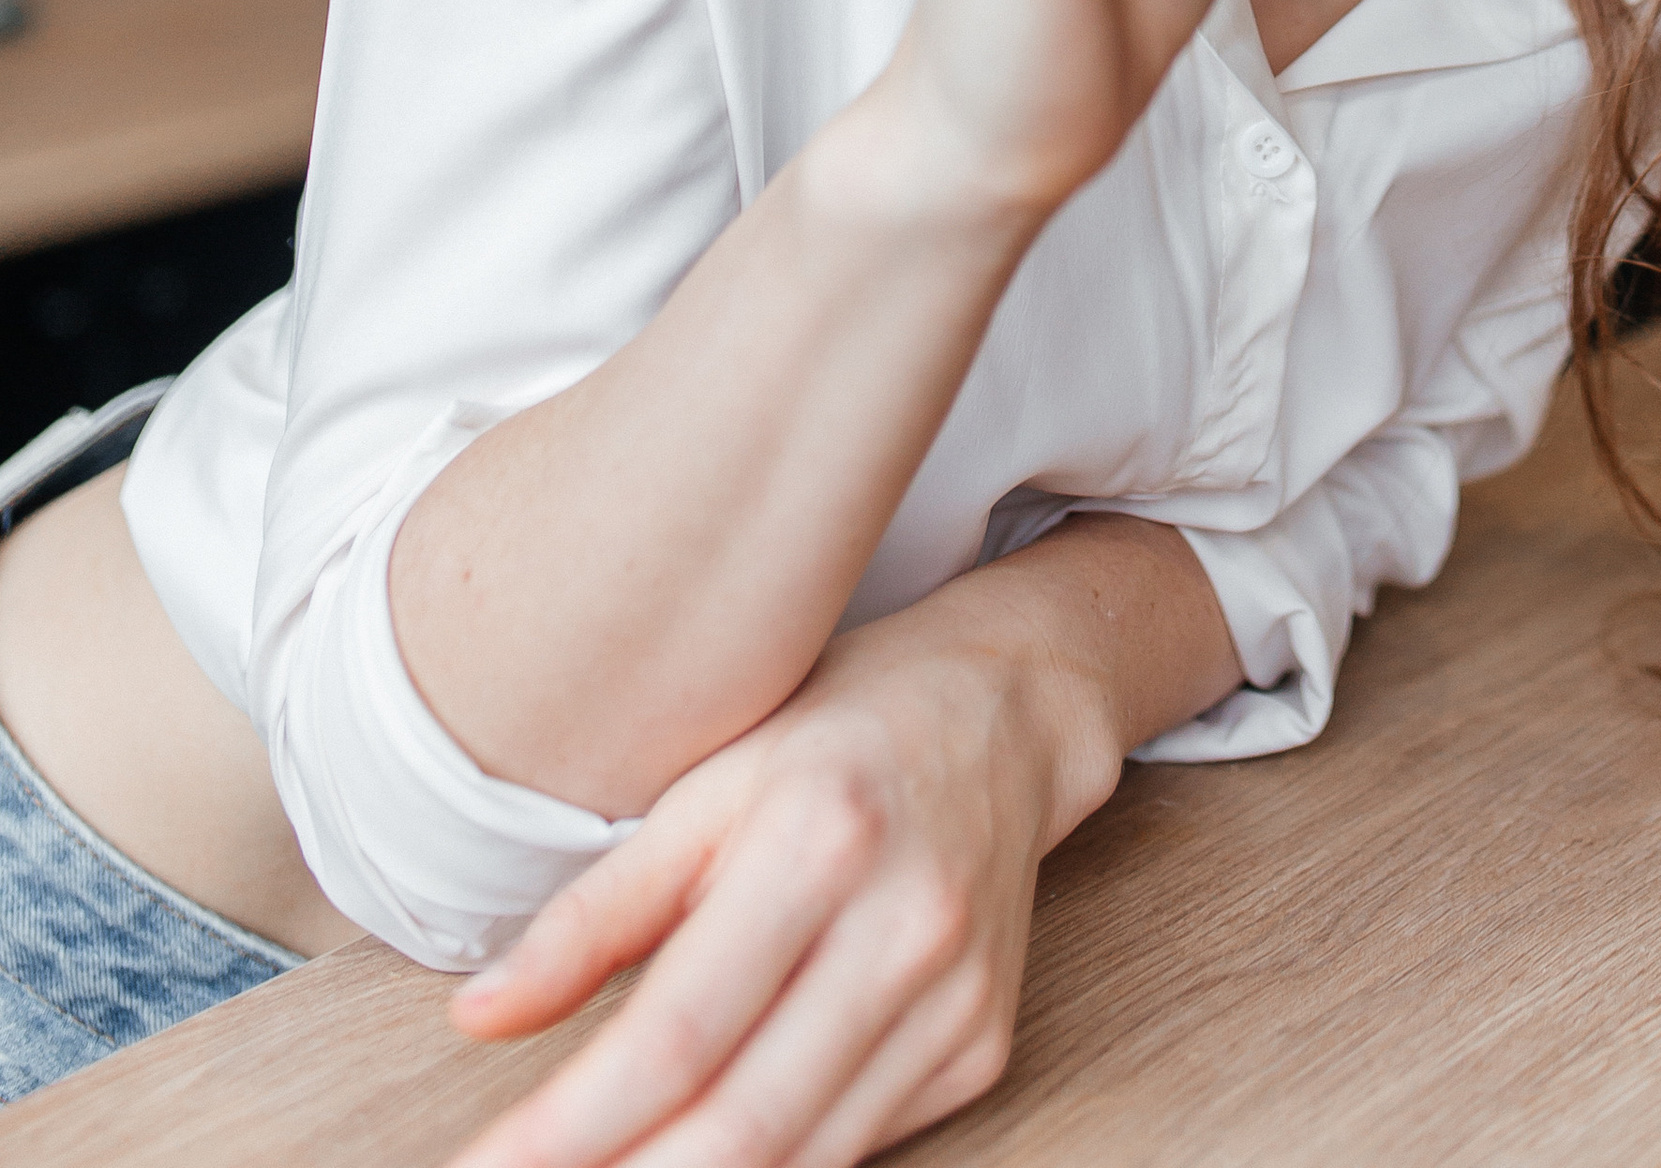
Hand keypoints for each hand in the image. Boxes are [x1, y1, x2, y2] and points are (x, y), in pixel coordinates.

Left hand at [446, 589, 1094, 1167]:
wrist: (1007, 711)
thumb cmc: (840, 733)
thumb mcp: (706, 785)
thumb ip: (597, 910)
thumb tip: (480, 1014)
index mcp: (821, 839)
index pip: (677, 1034)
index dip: (569, 1128)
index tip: (485, 1167)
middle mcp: (904, 928)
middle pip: (741, 1128)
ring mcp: (954, 1000)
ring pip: (800, 1163)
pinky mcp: (979, 1047)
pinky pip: (854, 1148)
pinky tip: (702, 1146)